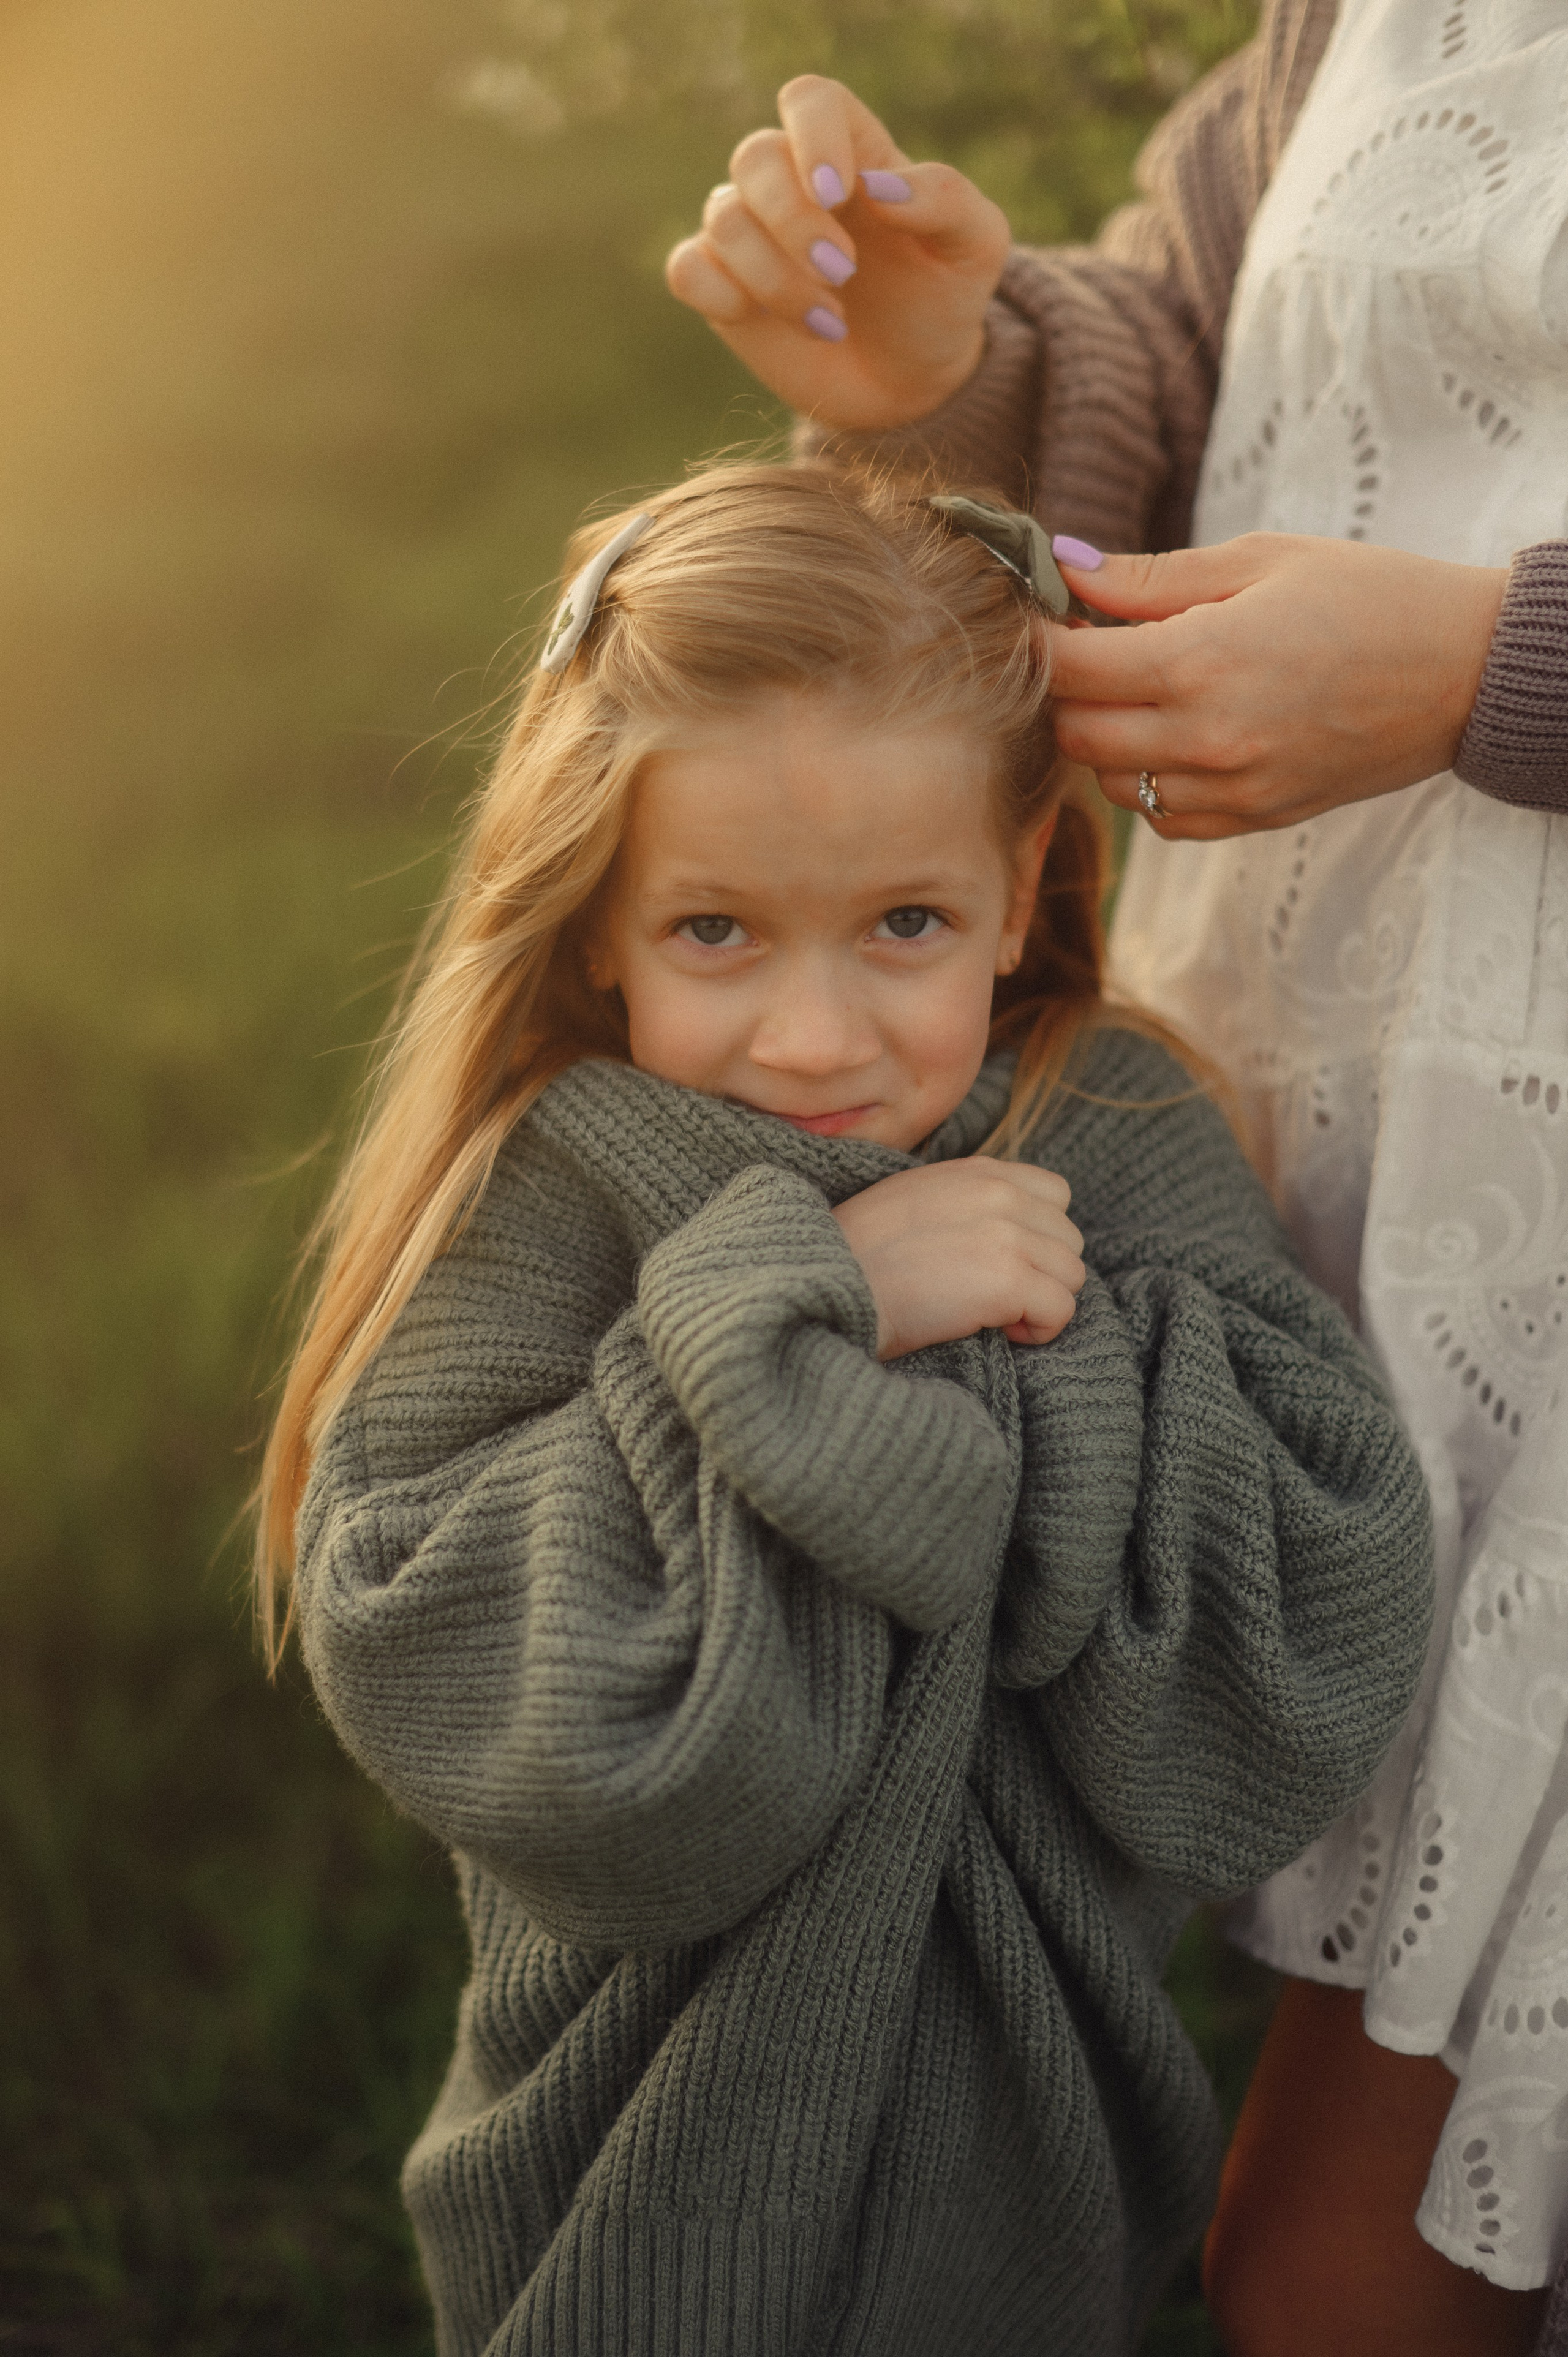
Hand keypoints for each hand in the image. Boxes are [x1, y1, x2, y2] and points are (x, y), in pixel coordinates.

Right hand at [665, 74, 1010, 429]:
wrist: (911, 382)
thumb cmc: (942, 300)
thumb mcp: (975, 246)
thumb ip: (943, 198)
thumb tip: (878, 187)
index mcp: (853, 150)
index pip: (809, 101)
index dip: (813, 137)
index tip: (838, 194)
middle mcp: (792, 181)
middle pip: (756, 158)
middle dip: (794, 222)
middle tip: (843, 275)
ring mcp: (752, 233)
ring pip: (724, 219)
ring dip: (775, 278)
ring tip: (830, 321)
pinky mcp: (723, 287)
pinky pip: (688, 268)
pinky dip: (719, 293)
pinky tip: (762, 321)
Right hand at [832, 1159, 1084, 1359]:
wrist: (831, 1283)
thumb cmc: (859, 1255)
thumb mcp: (914, 1199)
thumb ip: (966, 1201)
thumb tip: (1002, 1233)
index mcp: (979, 1172)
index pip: (1056, 1195)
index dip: (1038, 1234)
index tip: (1000, 1261)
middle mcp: (1000, 1193)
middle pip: (1069, 1240)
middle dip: (1041, 1273)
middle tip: (993, 1295)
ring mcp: (1007, 1234)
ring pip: (1072, 1276)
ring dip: (1040, 1302)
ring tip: (993, 1315)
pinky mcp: (1008, 1279)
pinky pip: (1061, 1311)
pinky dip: (1038, 1331)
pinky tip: (996, 1332)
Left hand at [1047, 533, 1508, 837]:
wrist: (1463, 671)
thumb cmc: (1369, 596)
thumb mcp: (1260, 560)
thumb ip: (1152, 578)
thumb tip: (1065, 568)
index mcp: (1202, 661)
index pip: (1068, 670)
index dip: (1038, 642)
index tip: (1042, 619)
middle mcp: (1208, 738)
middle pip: (1076, 734)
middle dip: (1067, 692)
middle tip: (1094, 649)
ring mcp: (1232, 788)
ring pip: (1111, 783)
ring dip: (1106, 739)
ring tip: (1142, 690)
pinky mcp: (1255, 819)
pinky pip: (1163, 818)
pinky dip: (1150, 782)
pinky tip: (1179, 737)